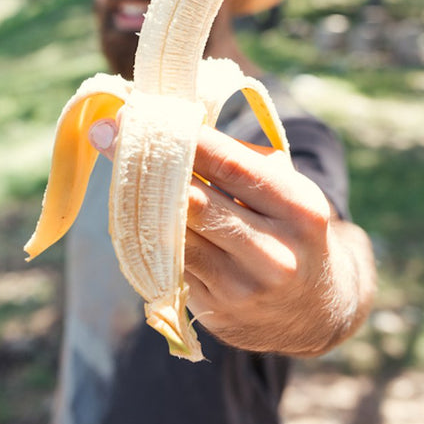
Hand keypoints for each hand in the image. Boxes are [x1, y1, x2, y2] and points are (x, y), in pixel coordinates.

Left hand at [89, 119, 373, 355]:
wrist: (315, 310)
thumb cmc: (290, 229)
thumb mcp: (288, 191)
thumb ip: (241, 160)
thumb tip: (174, 123)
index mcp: (300, 208)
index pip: (231, 165)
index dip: (182, 138)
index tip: (142, 113)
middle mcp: (275, 251)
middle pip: (194, 201)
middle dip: (147, 164)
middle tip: (108, 133)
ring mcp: (243, 286)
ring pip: (175, 233)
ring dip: (139, 199)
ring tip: (115, 166)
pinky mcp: (217, 309)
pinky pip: (171, 262)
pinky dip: (149, 234)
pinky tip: (131, 210)